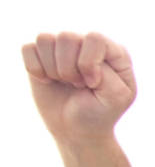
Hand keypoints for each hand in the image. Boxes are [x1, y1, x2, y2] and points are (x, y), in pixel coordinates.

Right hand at [22, 32, 136, 140]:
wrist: (76, 129)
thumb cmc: (99, 112)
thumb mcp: (115, 98)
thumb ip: (107, 74)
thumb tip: (81, 60)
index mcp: (113, 52)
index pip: (94, 38)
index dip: (88, 62)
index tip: (93, 83)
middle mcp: (87, 44)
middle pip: (67, 37)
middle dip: (69, 69)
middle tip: (78, 85)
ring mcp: (63, 48)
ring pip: (45, 39)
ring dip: (52, 69)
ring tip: (65, 82)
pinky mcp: (40, 55)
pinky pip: (28, 48)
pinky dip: (35, 69)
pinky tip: (48, 81)